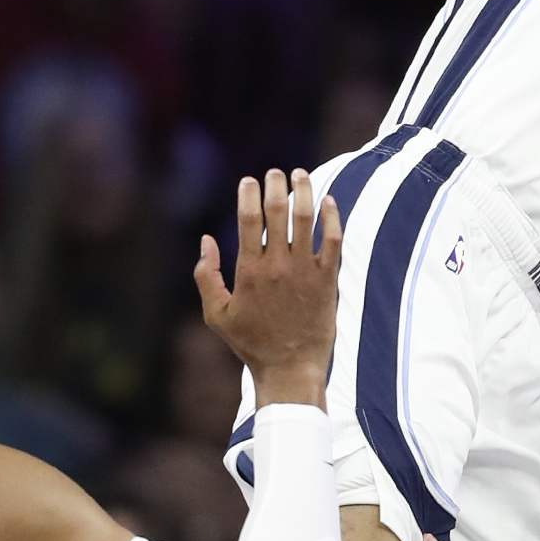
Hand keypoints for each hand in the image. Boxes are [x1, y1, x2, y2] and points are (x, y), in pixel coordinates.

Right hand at [194, 169, 341, 408]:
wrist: (290, 367)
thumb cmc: (251, 343)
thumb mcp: (216, 314)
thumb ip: (206, 276)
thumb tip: (206, 240)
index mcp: (249, 271)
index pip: (247, 220)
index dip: (248, 195)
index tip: (249, 180)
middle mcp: (277, 265)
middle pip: (277, 212)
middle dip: (275, 186)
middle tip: (275, 173)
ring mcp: (305, 270)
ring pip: (306, 218)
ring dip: (304, 191)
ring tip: (300, 175)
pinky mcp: (327, 278)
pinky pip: (333, 238)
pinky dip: (332, 216)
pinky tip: (328, 200)